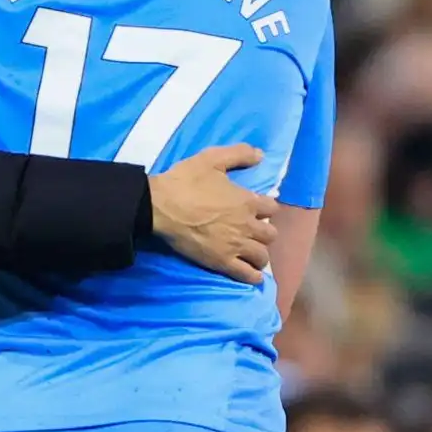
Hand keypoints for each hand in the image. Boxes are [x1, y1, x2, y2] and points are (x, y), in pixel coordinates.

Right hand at [147, 144, 278, 283]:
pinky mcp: (222, 262)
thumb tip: (261, 155)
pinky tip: (253, 275)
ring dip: (260, 254)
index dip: (266, 207)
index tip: (257, 208)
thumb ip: (239, 154)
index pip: (271, 207)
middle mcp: (247, 225)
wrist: (160, 206)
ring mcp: (236, 246)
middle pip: (270, 234)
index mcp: (247, 201)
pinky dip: (253, 276)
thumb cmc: (186, 181)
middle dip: (265, 232)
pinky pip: (247, 274)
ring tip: (252, 254)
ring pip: (262, 256)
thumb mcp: (212, 158)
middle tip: (253, 232)